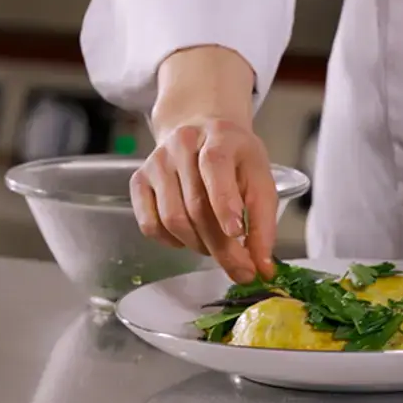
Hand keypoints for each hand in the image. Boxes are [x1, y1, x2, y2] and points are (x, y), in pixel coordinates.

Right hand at [129, 119, 277, 281]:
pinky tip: (190, 239)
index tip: (236, 233)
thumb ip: (263, 221)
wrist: (202, 132)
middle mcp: (183, 144)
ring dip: (198, 245)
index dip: (225, 203)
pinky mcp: (139, 180)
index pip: (215, 166)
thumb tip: (262, 267)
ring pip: (172, 218)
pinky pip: (150, 224)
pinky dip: (172, 242)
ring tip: (217, 248)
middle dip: (222, 246)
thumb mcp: (260, 178)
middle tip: (242, 271)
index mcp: (220, 137)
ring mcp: (157, 162)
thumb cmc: (236, 160)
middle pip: (196, 204)